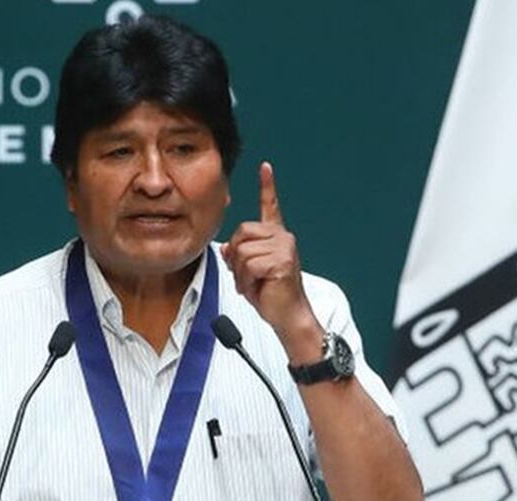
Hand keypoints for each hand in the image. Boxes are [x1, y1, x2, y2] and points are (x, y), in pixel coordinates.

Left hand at [221, 162, 319, 345]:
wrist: (288, 316)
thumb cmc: (271, 296)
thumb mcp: (248, 273)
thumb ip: (238, 256)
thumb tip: (228, 247)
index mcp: (276, 237)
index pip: (271, 207)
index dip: (267, 186)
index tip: (265, 167)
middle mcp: (282, 237)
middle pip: (241, 234)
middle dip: (236, 258)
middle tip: (249, 277)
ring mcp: (284, 247)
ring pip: (242, 251)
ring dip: (241, 274)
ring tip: (255, 285)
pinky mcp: (281, 261)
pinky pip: (249, 265)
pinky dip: (247, 281)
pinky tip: (259, 288)